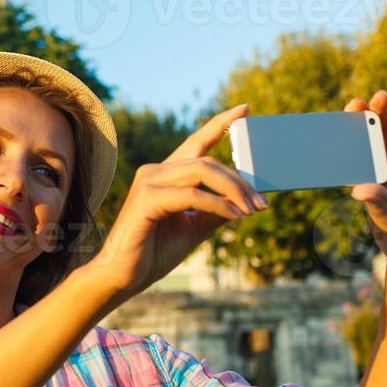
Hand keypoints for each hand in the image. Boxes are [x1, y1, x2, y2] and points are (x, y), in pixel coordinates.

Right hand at [87, 104, 266, 302]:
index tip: (244, 110)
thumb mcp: (194, 228)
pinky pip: (191, 195)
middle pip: (207, 161)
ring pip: (201, 172)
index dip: (220, 124)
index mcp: (166, 175)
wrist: (124, 276)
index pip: (196, 142)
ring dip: (233, 190)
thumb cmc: (154, 251)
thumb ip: (216, 211)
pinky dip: (218, 205)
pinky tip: (234, 217)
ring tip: (252, 210)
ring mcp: (148, 182)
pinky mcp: (146, 199)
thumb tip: (247, 202)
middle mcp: (155, 171)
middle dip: (239, 180)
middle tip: (262, 203)